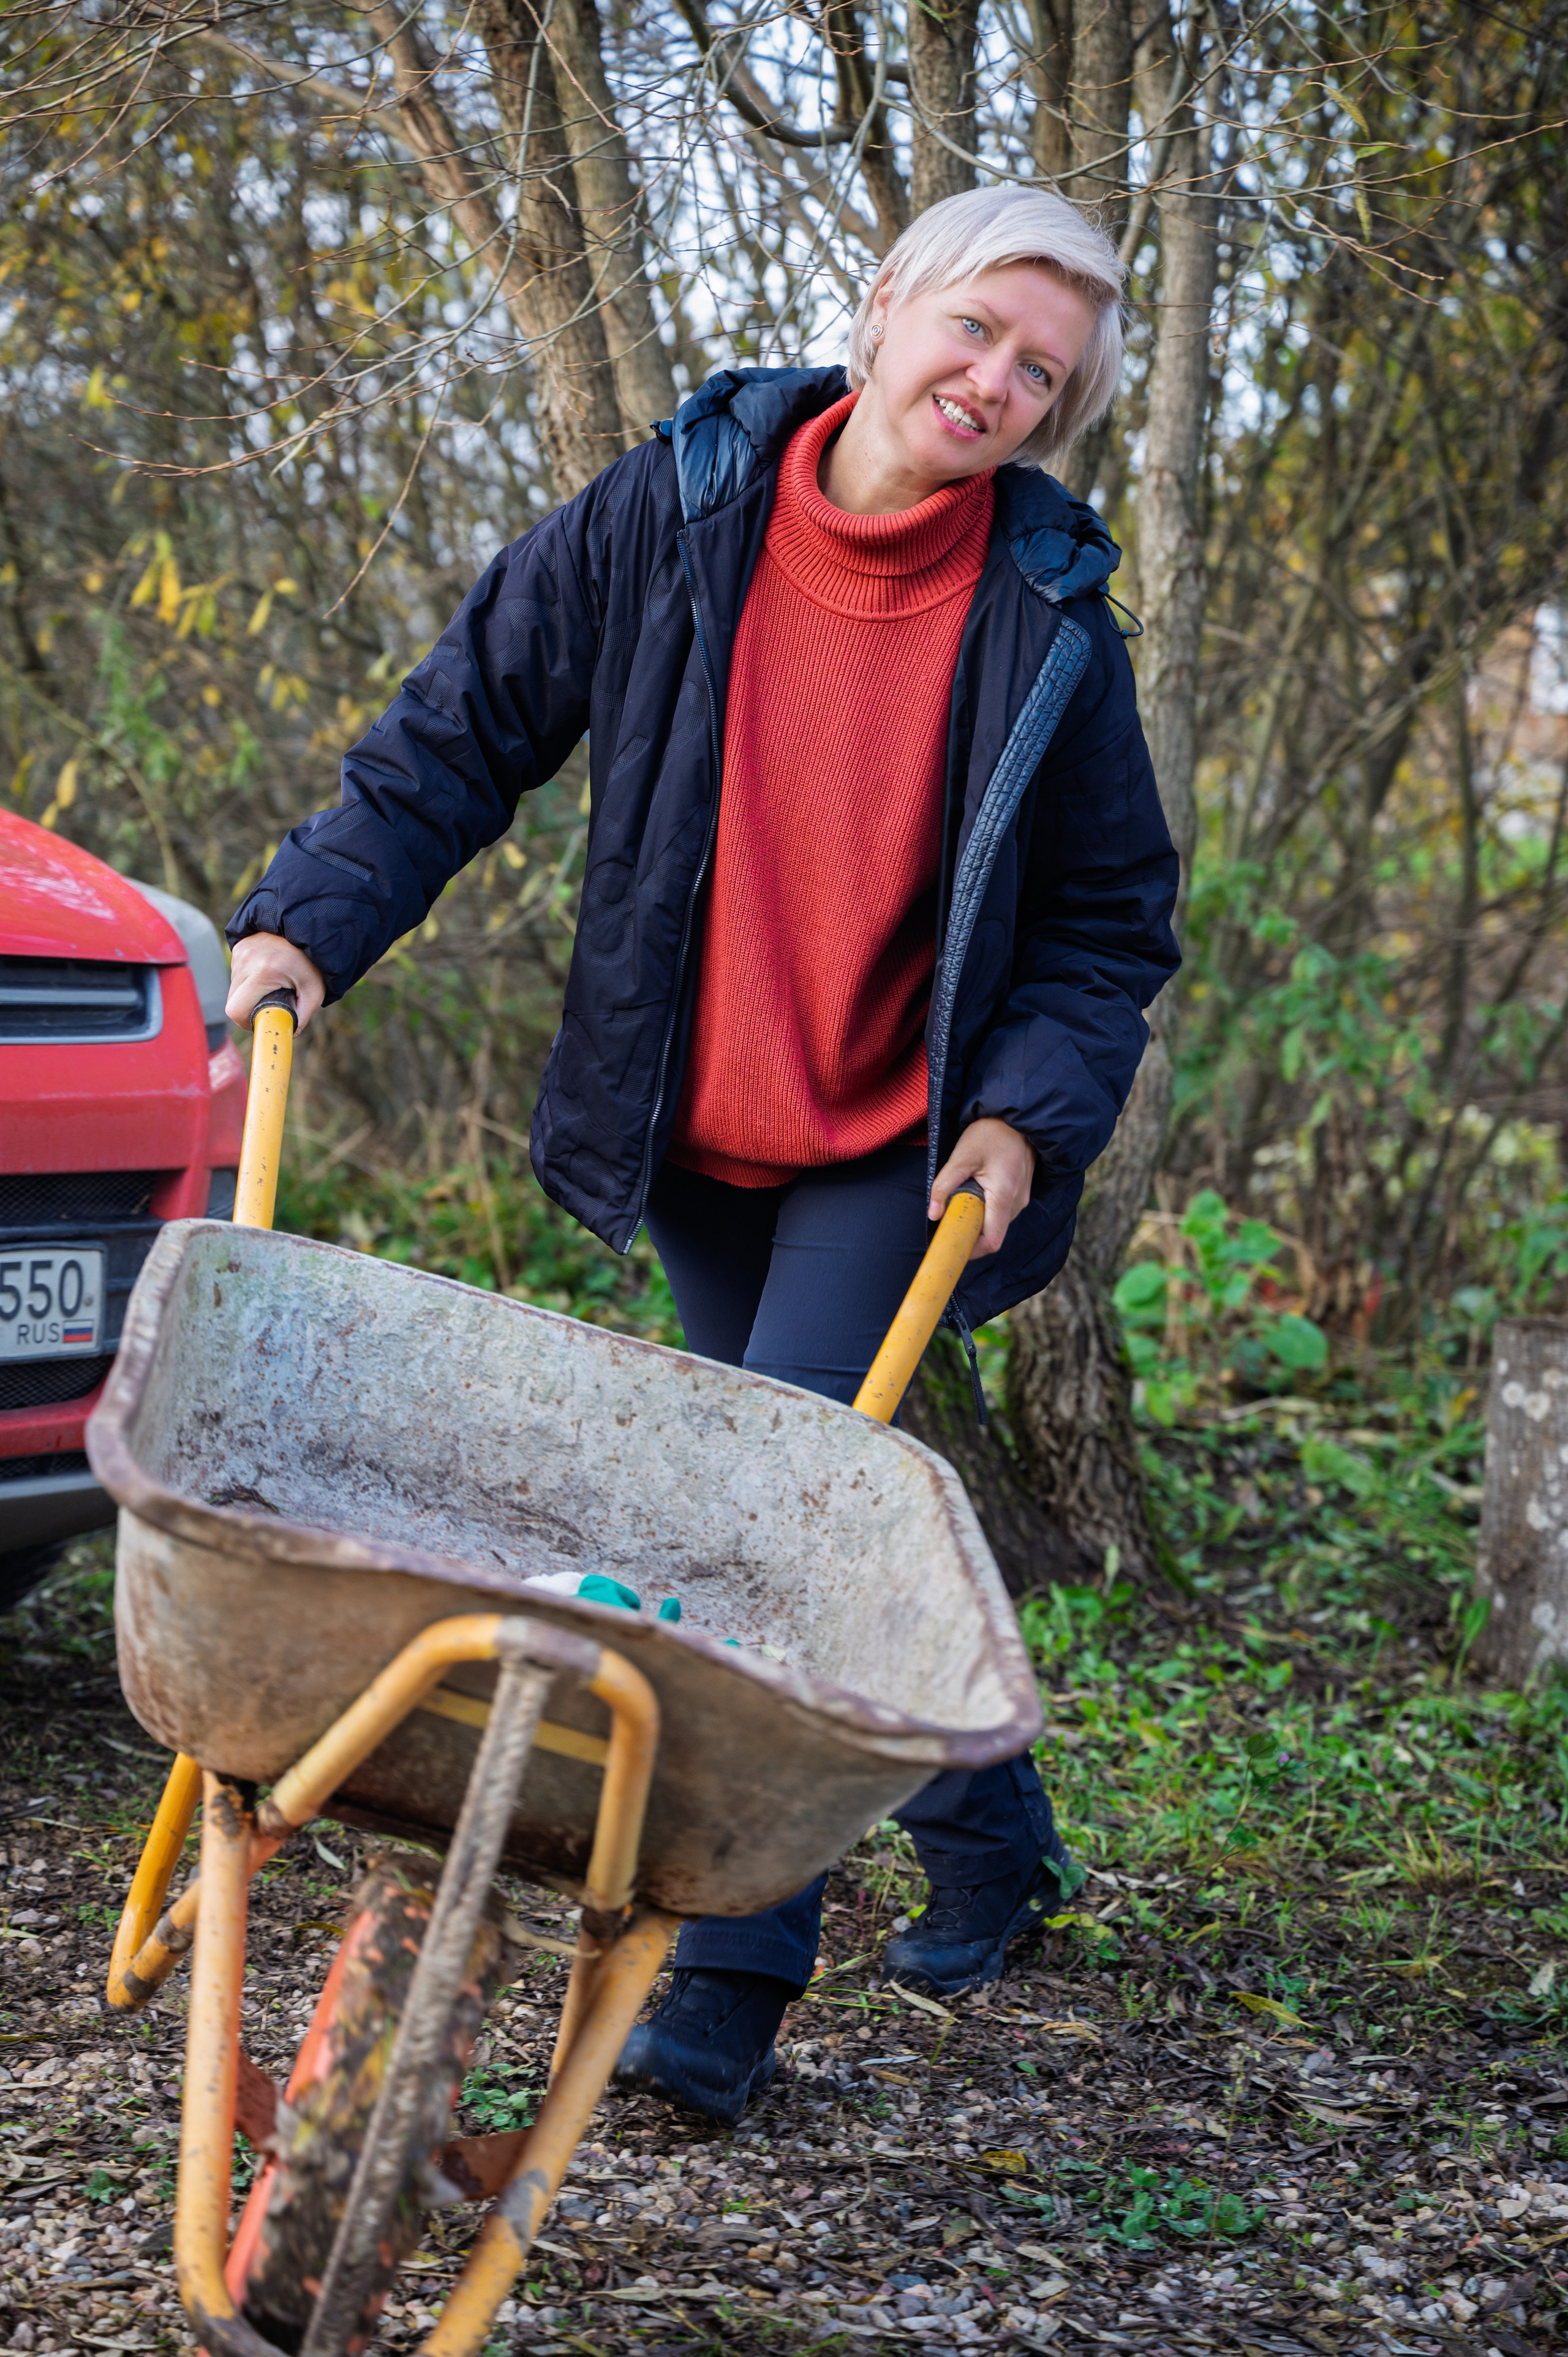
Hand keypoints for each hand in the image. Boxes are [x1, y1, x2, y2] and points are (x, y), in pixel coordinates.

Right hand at [225, 932, 326, 1033]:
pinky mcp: (238, 947)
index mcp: (265, 972)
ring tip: (271, 984)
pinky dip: (248, 980)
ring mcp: (240, 952)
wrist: (307, 927)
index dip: (246, 1022)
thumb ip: (302, 1016)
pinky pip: (236, 974)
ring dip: (248, 994)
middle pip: (232, 1002)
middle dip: (248, 1010)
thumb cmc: (313, 961)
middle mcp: (246, 960)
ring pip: (234, 988)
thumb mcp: (314, 991)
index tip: (261, 1020)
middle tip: (268, 1006)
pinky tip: (266, 973)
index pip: (236, 1010)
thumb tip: (288, 1033)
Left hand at [929, 1118, 1035, 1257]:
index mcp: (1004, 1195)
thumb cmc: (990, 1133)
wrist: (1016, 1117)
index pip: (992, 1241)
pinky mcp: (1022, 1192)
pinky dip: (988, 1209)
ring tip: (964, 1198)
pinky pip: (1003, 1212)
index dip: (972, 1250)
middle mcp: (1019, 1201)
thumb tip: (932, 1214)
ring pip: (998, 1223)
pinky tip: (977, 1192)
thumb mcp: (961, 1156)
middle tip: (951, 1218)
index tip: (953, 1246)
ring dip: (979, 1219)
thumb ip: (944, 1185)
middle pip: (994, 1234)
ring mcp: (1023, 1197)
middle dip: (972, 1232)